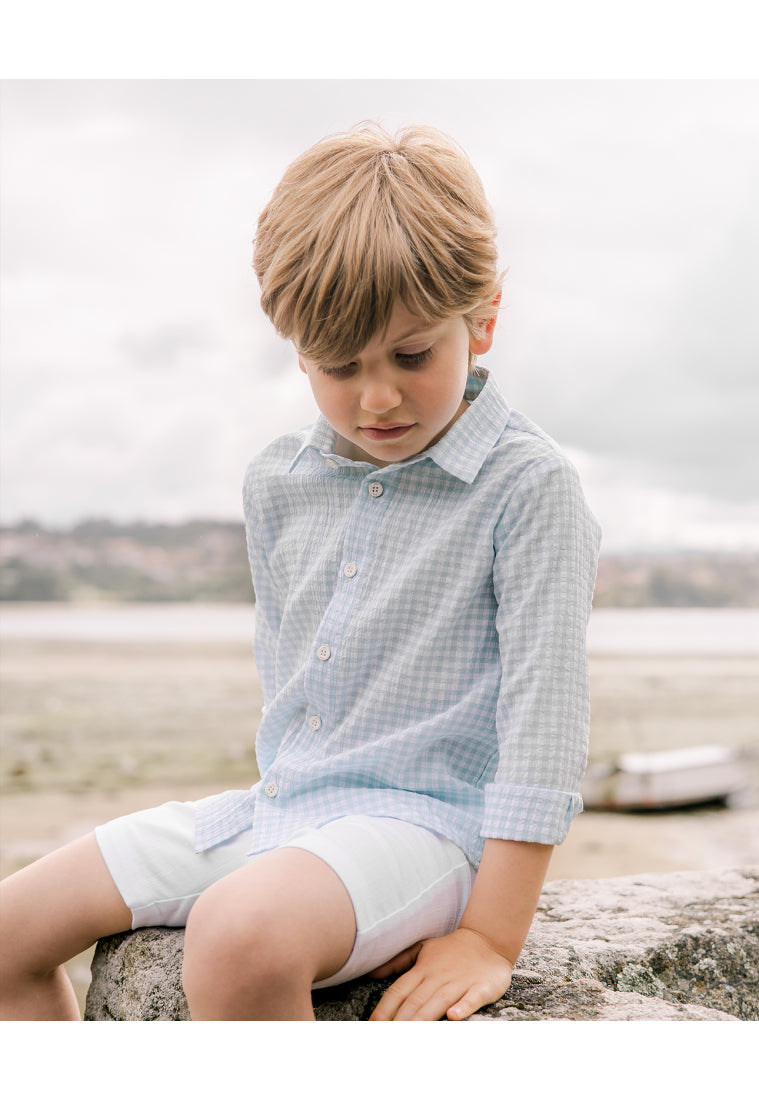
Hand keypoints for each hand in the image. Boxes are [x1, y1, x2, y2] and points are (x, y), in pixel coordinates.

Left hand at [367, 927, 513, 1020]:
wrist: (488, 939)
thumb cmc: (450, 950)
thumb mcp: (422, 949)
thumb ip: (397, 962)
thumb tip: (371, 973)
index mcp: (422, 969)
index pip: (399, 991)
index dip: (384, 1010)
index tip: (372, 1027)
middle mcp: (438, 976)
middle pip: (415, 1001)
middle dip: (399, 1022)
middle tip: (387, 1039)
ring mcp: (460, 981)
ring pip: (439, 1001)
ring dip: (424, 1018)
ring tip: (410, 1034)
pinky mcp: (482, 986)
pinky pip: (472, 998)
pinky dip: (463, 1006)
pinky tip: (453, 1017)